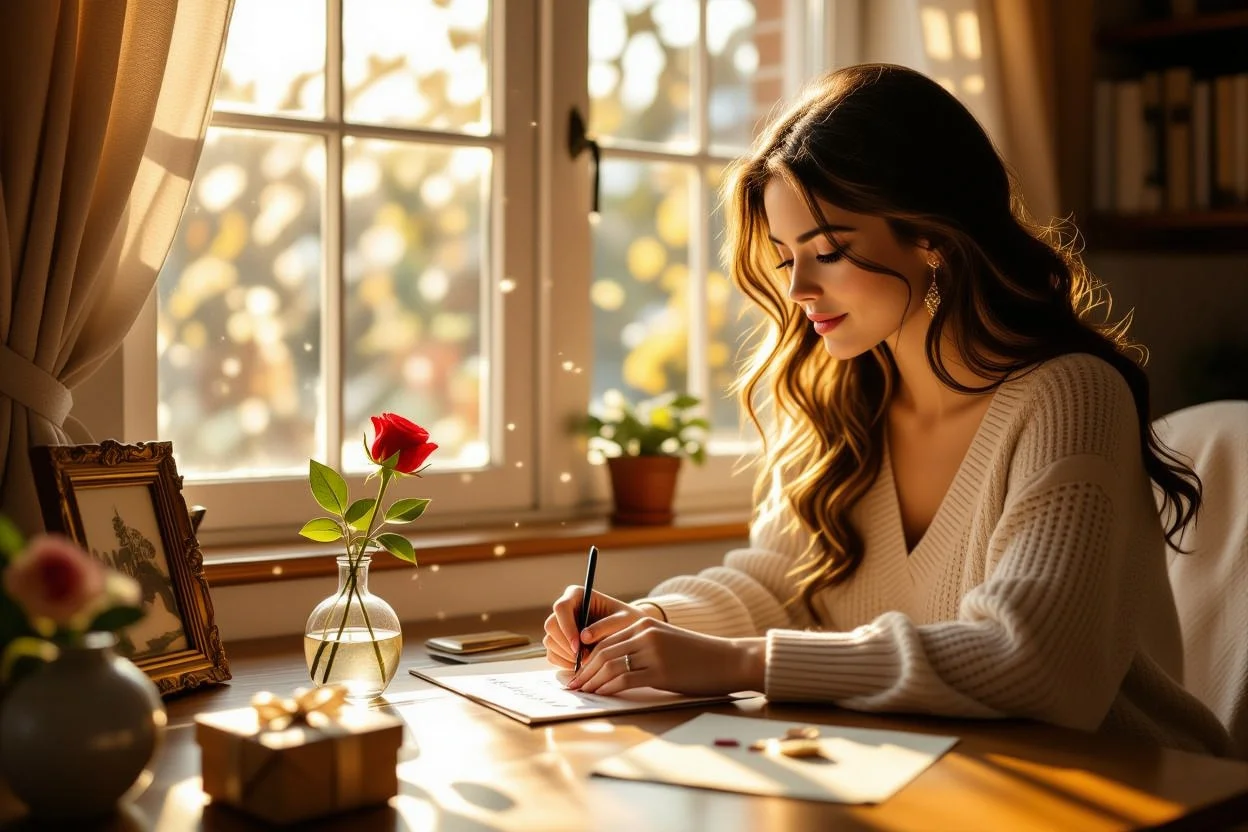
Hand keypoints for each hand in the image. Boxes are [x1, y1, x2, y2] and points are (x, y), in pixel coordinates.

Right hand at [542, 587, 656, 668]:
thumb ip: (605, 626)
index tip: (578, 646)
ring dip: (566, 656)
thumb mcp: (622, 621)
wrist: (628, 632)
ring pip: (550, 641)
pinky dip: (564, 663)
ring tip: (588, 661)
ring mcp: (559, 625)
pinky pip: (552, 654)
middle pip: (551, 626)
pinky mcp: (558, 642)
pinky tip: (582, 665)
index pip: (561, 608)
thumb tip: (583, 638)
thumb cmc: (627, 621)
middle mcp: (564, 608)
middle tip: (585, 659)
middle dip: (566, 645)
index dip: (567, 627)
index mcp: (576, 595)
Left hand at [566, 616, 764, 696]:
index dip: (586, 657)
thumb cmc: (697, 656)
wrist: (728, 659)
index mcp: (643, 623)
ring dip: (592, 681)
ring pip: (610, 666)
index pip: (605, 640)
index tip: (576, 671)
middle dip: (584, 671)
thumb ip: (640, 648)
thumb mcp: (665, 643)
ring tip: (583, 693)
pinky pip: (625, 680)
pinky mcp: (660, 670)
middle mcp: (645, 633)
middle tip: (572, 685)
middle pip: (603, 652)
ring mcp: (652, 651)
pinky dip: (608, 689)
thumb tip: (611, 668)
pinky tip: (601, 696)